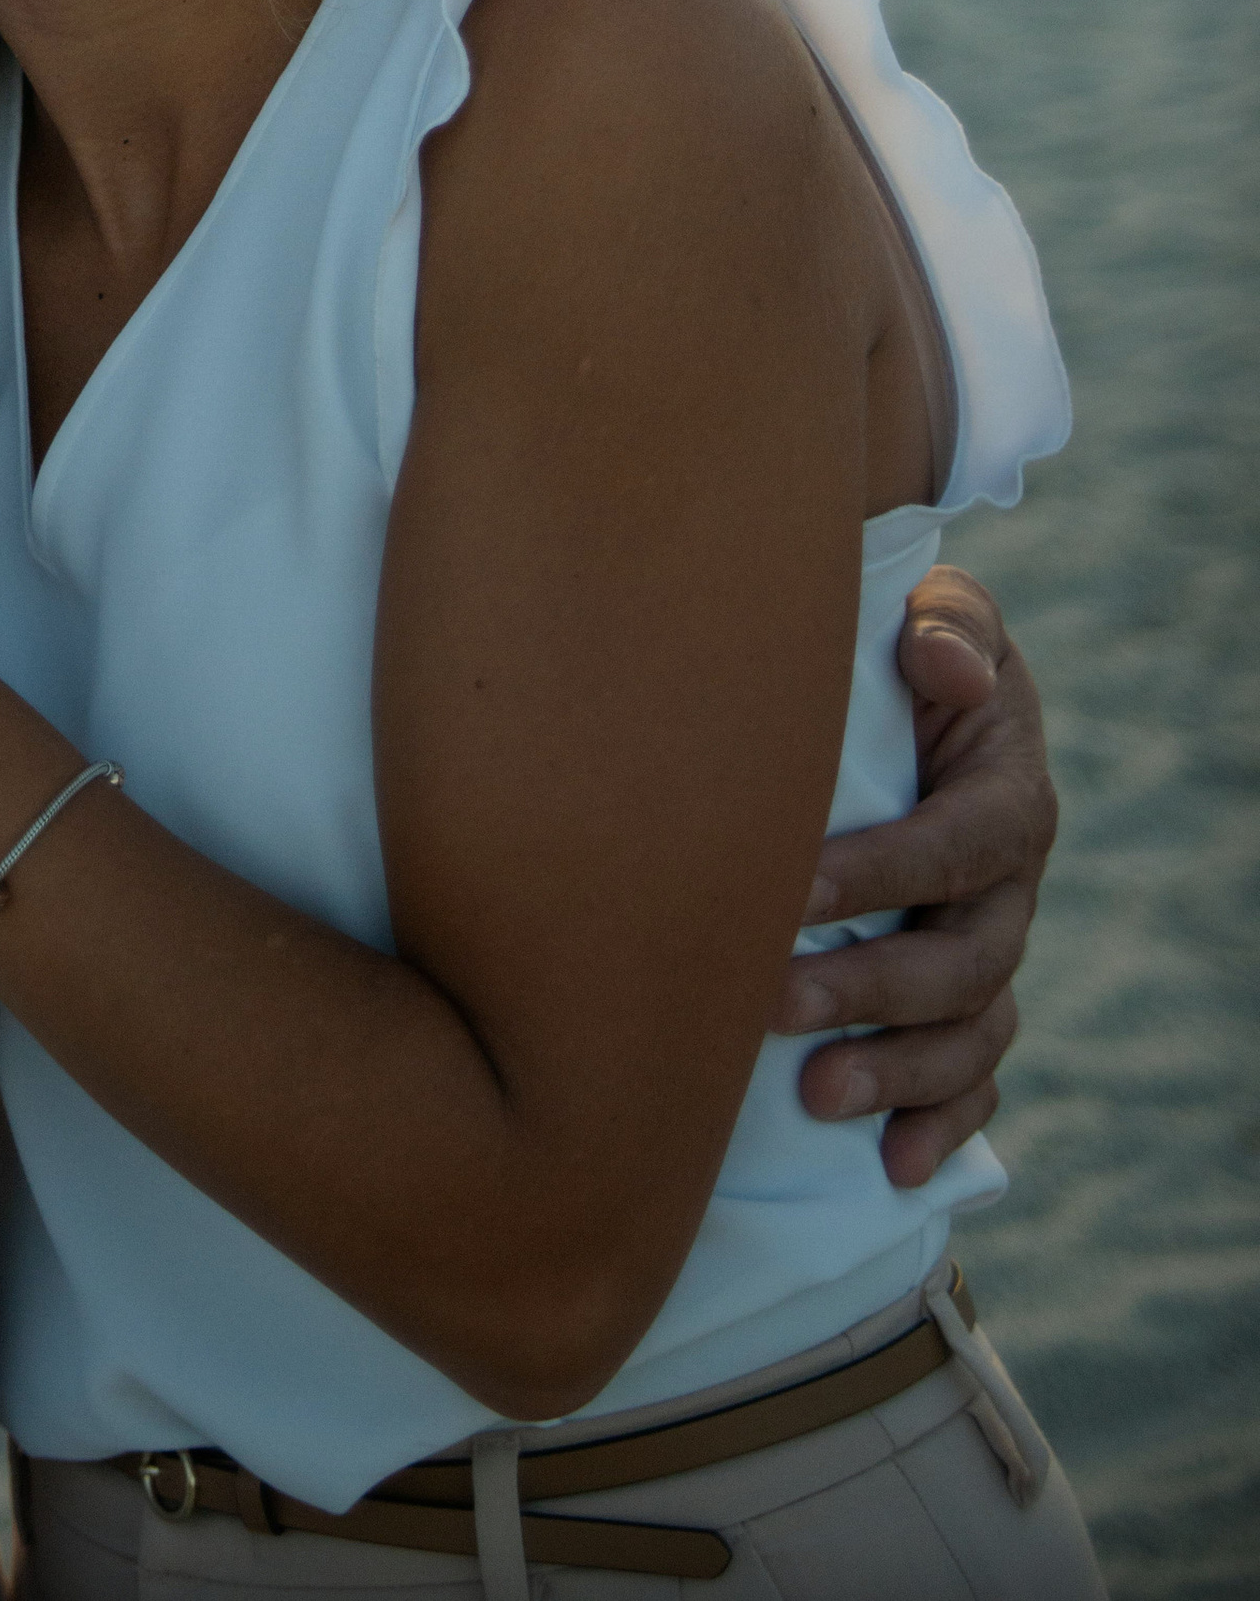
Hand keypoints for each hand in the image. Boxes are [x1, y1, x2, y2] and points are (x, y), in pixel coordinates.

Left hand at [772, 566, 1056, 1186]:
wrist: (912, 700)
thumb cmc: (903, 653)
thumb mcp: (934, 613)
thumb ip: (947, 625)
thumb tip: (943, 660)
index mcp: (1006, 795)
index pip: (957, 845)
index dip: (882, 874)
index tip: (792, 893)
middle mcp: (1009, 888)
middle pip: (962, 959)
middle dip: (870, 989)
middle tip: (770, 1006)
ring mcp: (991, 952)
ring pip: (969, 1034)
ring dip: (899, 1073)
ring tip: (816, 1098)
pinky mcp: (967, 1004)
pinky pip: (976, 1080)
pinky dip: (942, 1126)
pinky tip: (894, 1166)